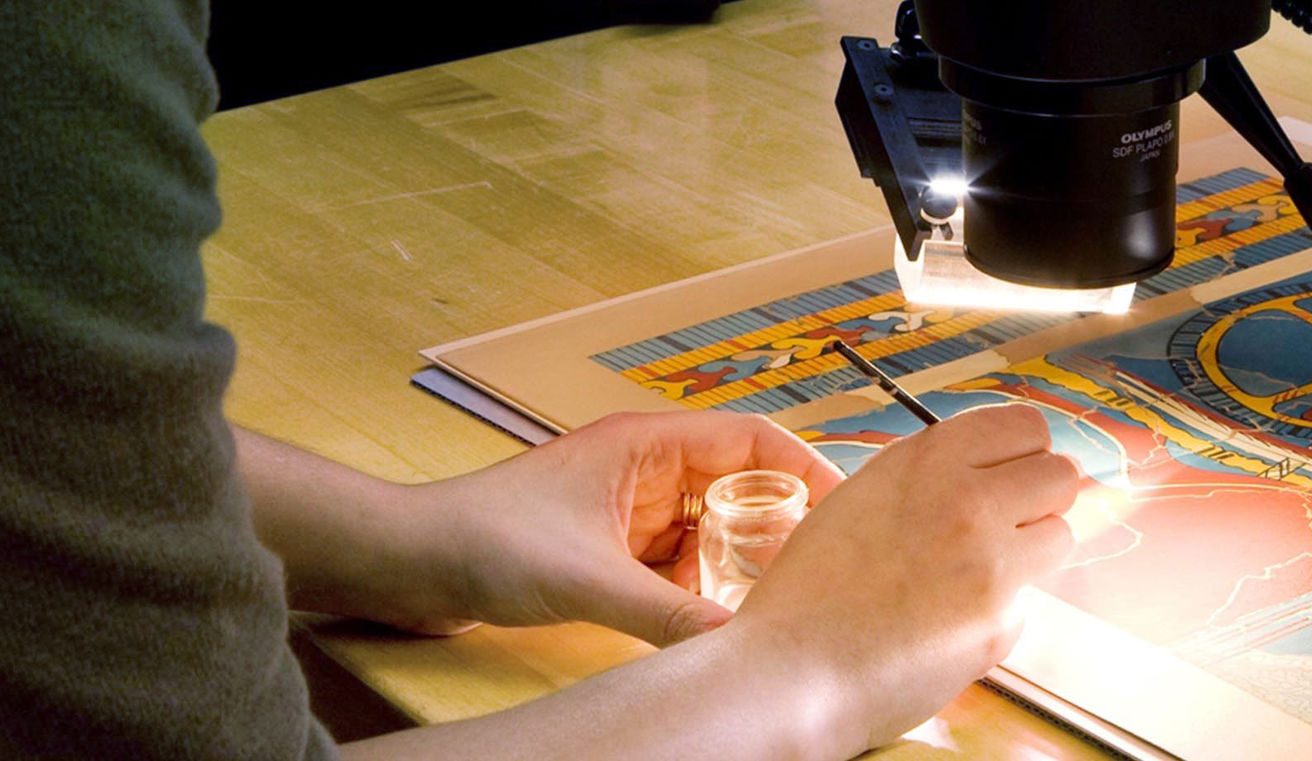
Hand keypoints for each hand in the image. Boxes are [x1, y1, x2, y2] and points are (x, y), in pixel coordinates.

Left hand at [396, 411, 844, 643]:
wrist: (408, 561)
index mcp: (646, 444)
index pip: (753, 438)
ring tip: (767, 600)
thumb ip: (670, 614)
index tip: (845, 508)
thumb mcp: (590, 582)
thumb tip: (737, 645)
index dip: (805, 468)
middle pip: (741, 485)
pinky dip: (699, 586)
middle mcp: (646, 468)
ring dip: (735, 561)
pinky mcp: (612, 545)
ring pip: (711, 528)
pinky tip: (712, 618)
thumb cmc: (482, 539)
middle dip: (777, 526)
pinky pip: (678, 560)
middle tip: (813, 570)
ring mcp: (629, 507)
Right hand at [726, 404, 1080, 753]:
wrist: (792, 669)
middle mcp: (965, 501)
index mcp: (927, 460)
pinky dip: (998, 613)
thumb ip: (928, 477)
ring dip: (1031, 553)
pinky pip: (1026, 603)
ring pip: (1060, 535)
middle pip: (1061, 475)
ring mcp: (989, 563)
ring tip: (979, 574)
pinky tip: (947, 624)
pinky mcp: (999, 622)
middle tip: (1008, 524)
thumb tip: (986, 471)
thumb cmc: (813, 589)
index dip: (1023, 452)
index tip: (1011, 472)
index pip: (1026, 426)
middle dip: (1041, 498)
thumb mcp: (863, 497)